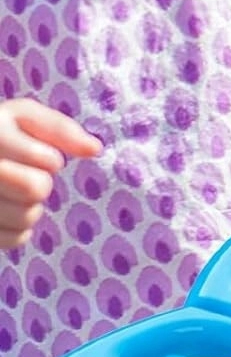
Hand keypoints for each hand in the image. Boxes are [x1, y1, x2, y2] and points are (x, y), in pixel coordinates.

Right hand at [0, 100, 101, 249]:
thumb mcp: (22, 117)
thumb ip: (59, 128)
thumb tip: (95, 149)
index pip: (47, 160)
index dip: (48, 158)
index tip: (28, 152)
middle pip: (36, 189)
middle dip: (38, 183)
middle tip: (19, 175)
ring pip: (27, 218)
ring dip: (28, 208)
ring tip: (8, 194)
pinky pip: (15, 239)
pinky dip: (17, 229)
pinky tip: (3, 211)